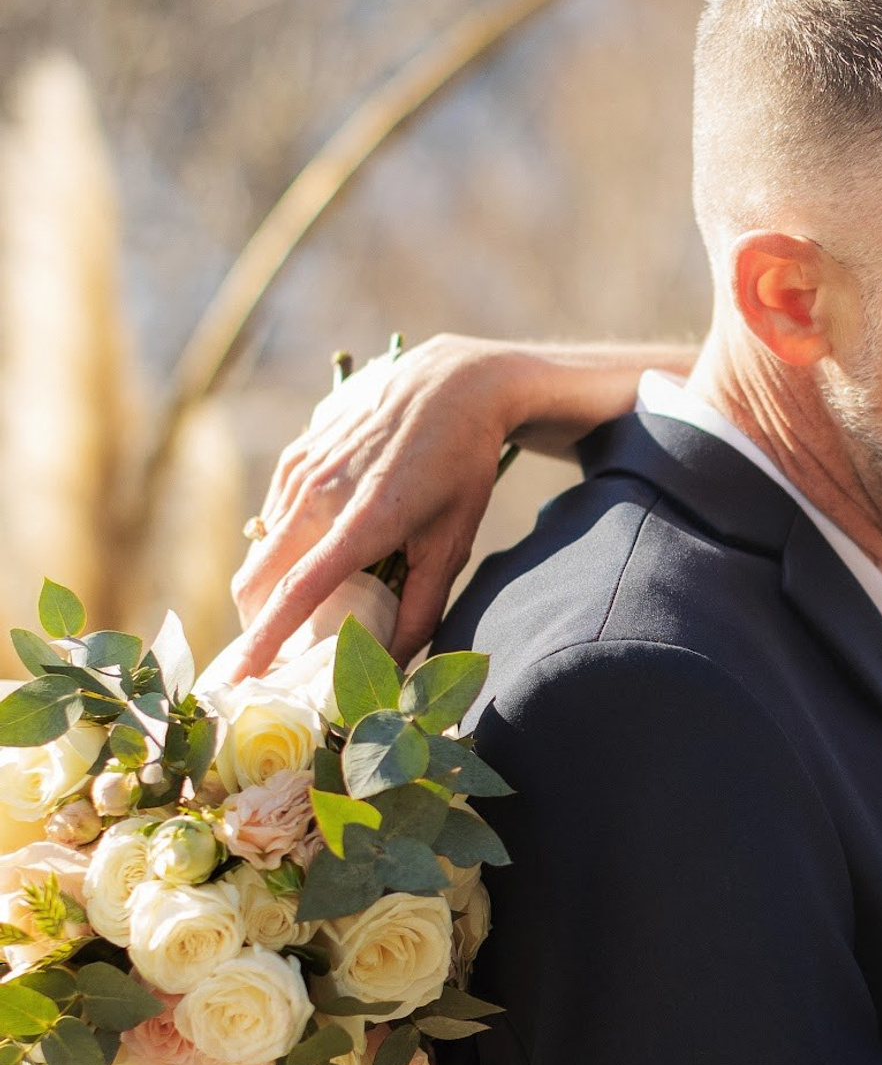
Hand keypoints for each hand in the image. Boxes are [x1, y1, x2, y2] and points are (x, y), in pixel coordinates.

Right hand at [229, 337, 520, 674]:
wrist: (450, 383)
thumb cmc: (460, 468)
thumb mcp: (453, 543)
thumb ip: (421, 609)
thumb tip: (391, 663)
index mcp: (363, 522)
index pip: (295, 594)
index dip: (262, 643)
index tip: (239, 682)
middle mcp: (319, 495)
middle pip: (256, 581)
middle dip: (258, 627)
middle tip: (284, 657)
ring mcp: (301, 472)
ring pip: (261, 552)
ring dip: (272, 589)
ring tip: (313, 607)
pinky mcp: (294, 457)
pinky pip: (272, 520)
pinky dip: (284, 549)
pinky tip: (323, 548)